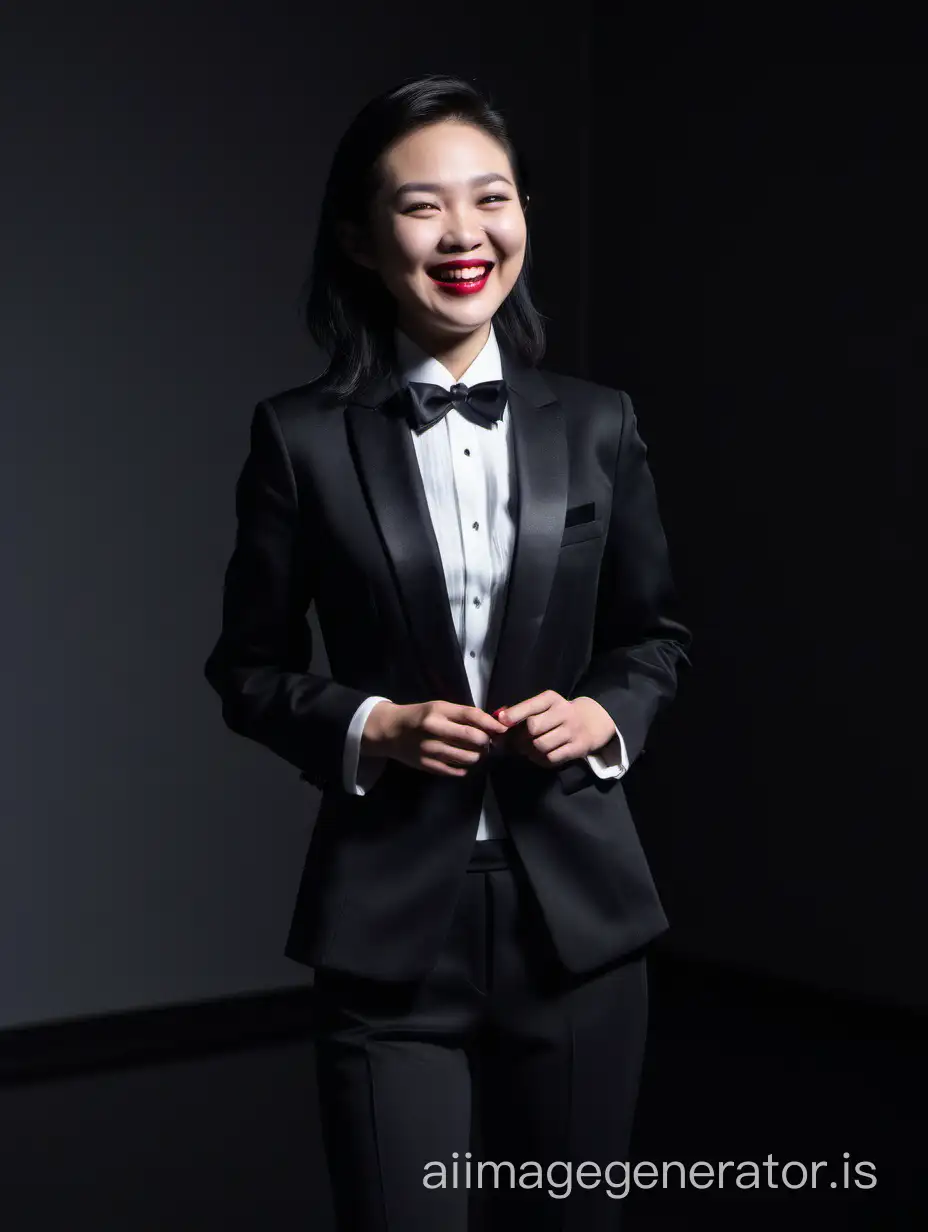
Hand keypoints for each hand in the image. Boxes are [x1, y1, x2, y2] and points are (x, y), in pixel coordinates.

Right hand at [362, 700, 508, 776]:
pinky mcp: (428, 766)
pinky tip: (462, 760)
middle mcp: (434, 730)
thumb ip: (463, 715)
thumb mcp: (439, 708)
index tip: (503, 729)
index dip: (491, 723)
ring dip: (478, 756)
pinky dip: (465, 767)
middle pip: (473, 738)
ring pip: (468, 757)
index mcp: (438, 711)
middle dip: (486, 741)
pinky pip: (457, 771)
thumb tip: (493, 724)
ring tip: (476, 752)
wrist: (391, 732)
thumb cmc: (420, 717)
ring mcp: (430, 750)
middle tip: (488, 742)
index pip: (471, 716)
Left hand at [493, 691, 615, 767]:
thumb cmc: (559, 714)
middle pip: (533, 727)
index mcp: (552, 699)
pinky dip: (540, 760)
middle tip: (514, 744)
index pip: (531, 705)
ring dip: (528, 751)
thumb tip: (498, 719)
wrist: (593, 721)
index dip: (514, 714)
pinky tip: (538, 756)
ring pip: (541, 745)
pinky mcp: (577, 748)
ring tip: (526, 750)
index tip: (501, 721)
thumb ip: (523, 711)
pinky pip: (551, 758)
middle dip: (519, 738)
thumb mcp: (545, 705)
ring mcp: (572, 731)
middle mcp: (564, 713)